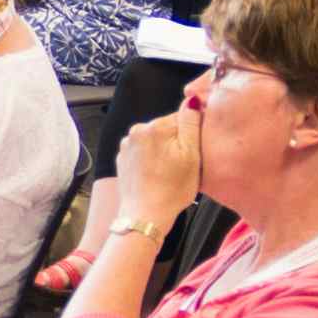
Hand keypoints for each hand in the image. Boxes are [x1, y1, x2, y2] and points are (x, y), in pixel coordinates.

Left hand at [117, 103, 203, 223]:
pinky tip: (157, 177)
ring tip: (170, 174)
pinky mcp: (123, 160)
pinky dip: (152, 161)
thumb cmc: (172, 190)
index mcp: (153, 127)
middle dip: (177, 143)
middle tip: (183, 166)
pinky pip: (144, 154)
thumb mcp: (191, 155)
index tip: (194, 152)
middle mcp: (136, 132)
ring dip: (164, 152)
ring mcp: (126, 146)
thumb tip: (192, 100)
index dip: (192, 134)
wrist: (145, 217)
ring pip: (155, 142)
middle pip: (167, 129)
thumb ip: (191, 123)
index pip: (181, 118)